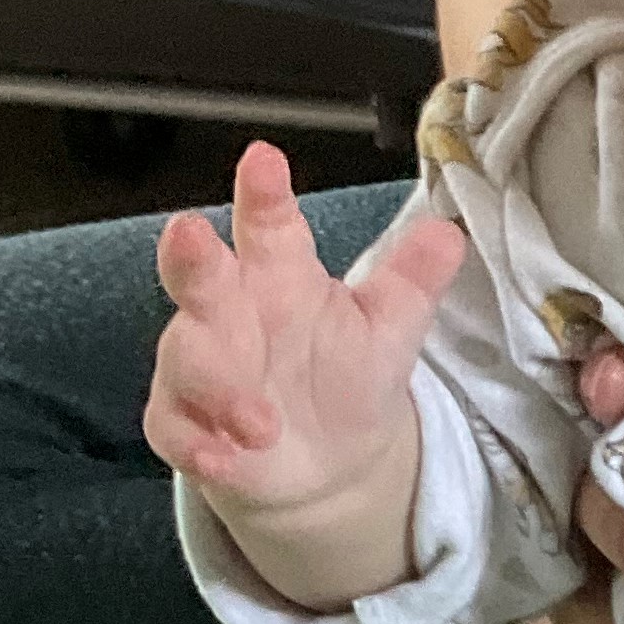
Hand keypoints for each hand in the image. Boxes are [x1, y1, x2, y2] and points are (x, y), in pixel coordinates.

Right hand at [144, 141, 462, 508]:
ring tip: (262, 421)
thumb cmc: (348, 375)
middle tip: (189, 233)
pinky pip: (173, 427)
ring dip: (218, 385)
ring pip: (187, 357)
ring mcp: (201, 365)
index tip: (264, 161)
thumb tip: (450, 234)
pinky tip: (223, 459)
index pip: (269, 223)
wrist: (332, 463)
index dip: (264, 193)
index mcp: (280, 274)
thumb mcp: (390, 328)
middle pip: (200, 274)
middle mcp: (231, 310)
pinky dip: (195, 444)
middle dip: (190, 255)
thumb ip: (413, 281)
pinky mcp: (183, 421)